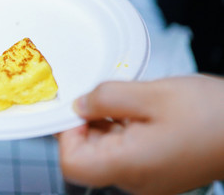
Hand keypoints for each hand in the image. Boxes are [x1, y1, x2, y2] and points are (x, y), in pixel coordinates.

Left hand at [57, 75, 223, 194]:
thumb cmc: (211, 114)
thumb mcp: (152, 94)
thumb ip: (106, 98)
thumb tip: (78, 105)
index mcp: (129, 166)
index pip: (71, 162)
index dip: (66, 132)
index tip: (75, 107)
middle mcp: (134, 181)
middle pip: (86, 156)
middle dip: (87, 123)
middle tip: (106, 97)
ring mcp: (146, 179)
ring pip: (105, 152)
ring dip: (107, 124)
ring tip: (132, 102)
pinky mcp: (155, 171)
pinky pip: (125, 152)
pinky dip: (123, 130)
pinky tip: (140, 111)